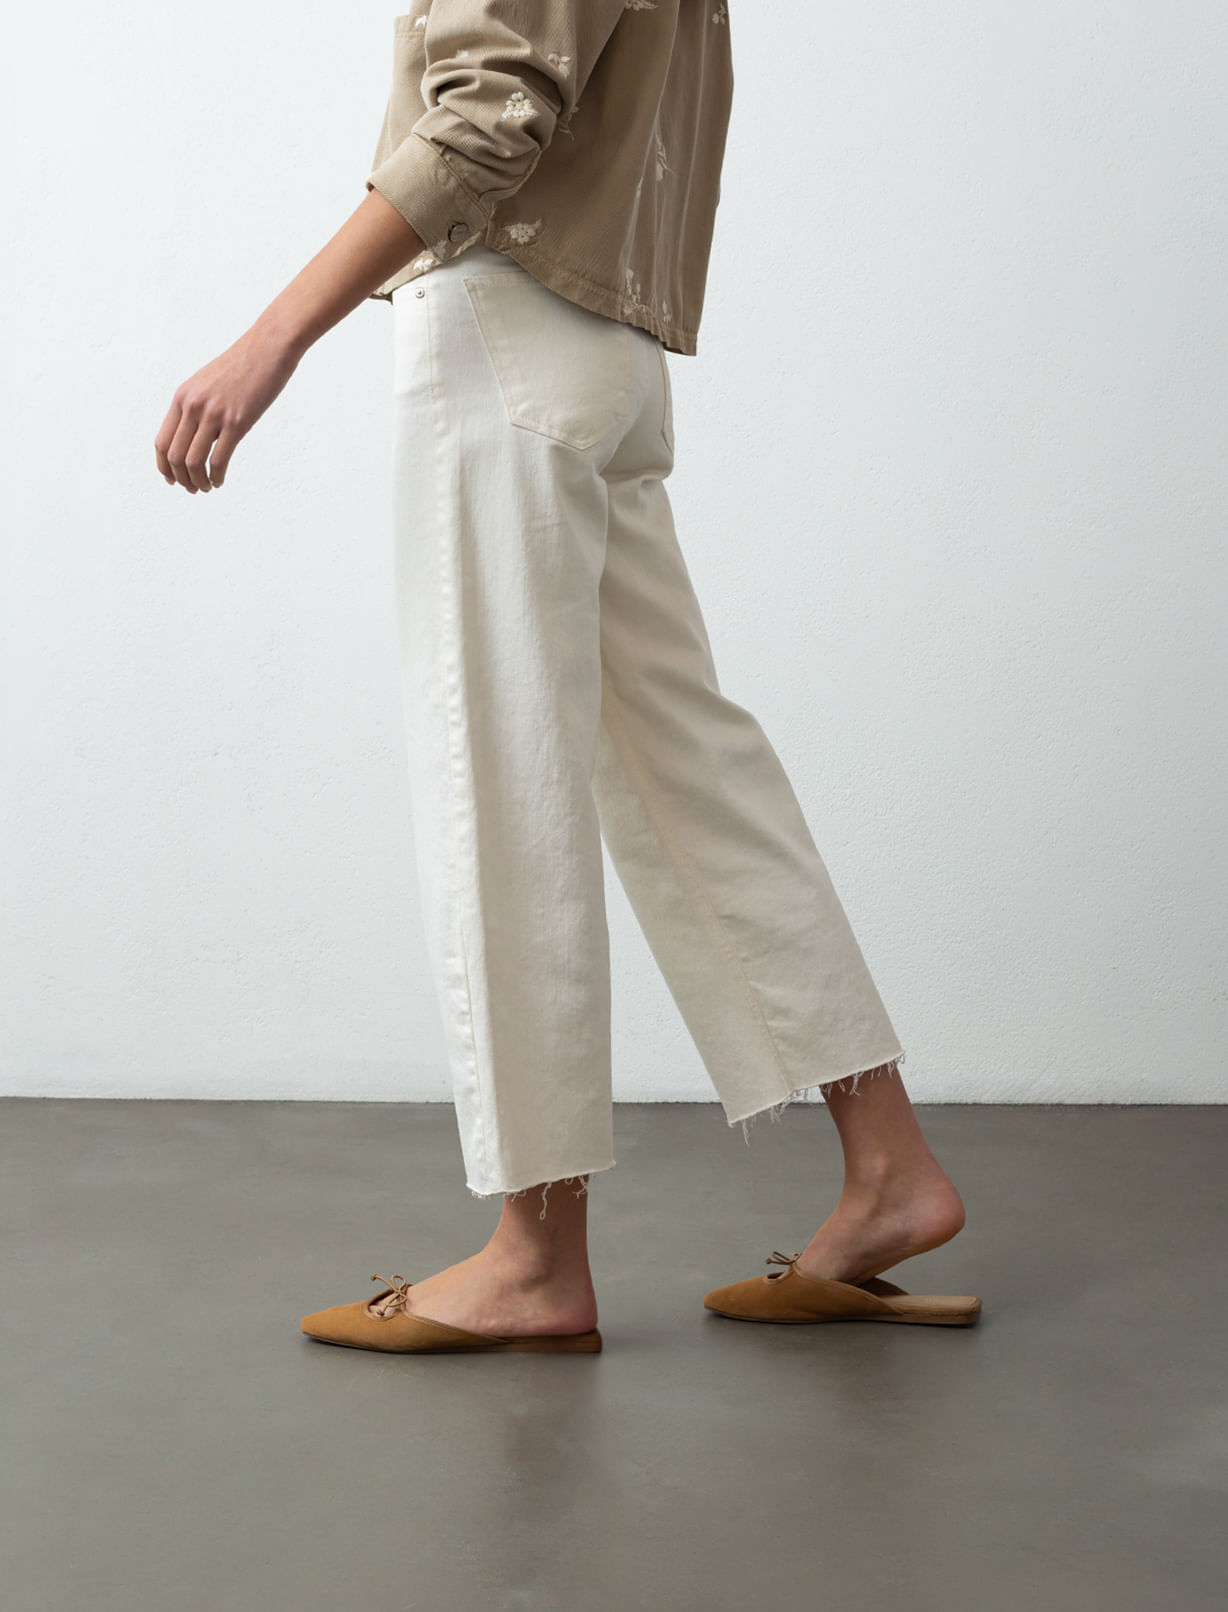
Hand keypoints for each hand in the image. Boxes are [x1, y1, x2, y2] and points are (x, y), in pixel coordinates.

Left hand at [155, 320, 301, 493]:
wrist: (268, 348)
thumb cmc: (242, 366)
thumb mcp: (208, 383)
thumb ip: (197, 406)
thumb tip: (195, 434)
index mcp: (182, 397)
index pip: (162, 442)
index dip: (164, 467)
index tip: (173, 479)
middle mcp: (193, 406)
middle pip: (175, 456)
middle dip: (181, 479)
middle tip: (194, 488)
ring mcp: (214, 415)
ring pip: (193, 462)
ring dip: (198, 482)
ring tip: (207, 487)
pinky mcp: (237, 422)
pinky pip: (218, 459)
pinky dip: (216, 476)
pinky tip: (220, 480)